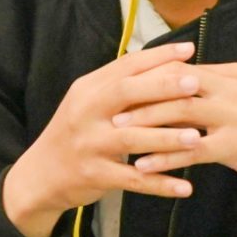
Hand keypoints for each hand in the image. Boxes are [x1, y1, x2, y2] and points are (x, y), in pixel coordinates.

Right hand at [2, 43, 202, 236]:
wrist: (40, 174)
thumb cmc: (77, 133)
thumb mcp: (89, 103)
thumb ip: (119, 86)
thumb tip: (166, 65)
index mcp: (88, 89)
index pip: (125, 66)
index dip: (158, 56)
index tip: (189, 49)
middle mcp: (85, 112)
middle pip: (126, 93)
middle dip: (163, 87)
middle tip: (196, 83)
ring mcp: (88, 144)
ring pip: (132, 138)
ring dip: (166, 138)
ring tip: (197, 137)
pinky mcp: (93, 175)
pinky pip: (132, 180)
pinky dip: (160, 184)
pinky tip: (186, 187)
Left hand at [118, 63, 236, 232]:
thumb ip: (212, 92)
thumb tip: (172, 90)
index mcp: (232, 73)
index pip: (181, 68)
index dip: (148, 76)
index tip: (118, 85)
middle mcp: (233, 88)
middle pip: (176, 84)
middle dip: (139, 94)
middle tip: (108, 105)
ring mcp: (236, 115)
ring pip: (180, 113)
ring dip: (145, 122)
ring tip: (117, 132)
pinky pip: (192, 150)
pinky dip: (164, 157)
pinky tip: (143, 166)